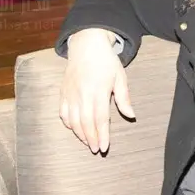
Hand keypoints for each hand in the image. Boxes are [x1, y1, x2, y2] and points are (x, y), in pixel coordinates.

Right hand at [60, 28, 134, 152]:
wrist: (86, 45)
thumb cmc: (106, 61)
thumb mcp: (120, 77)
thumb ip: (124, 98)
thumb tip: (131, 115)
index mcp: (98, 90)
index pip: (100, 118)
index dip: (102, 135)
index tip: (104, 147)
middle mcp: (82, 94)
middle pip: (85, 122)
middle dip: (90, 138)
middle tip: (95, 150)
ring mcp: (70, 93)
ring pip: (72, 120)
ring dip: (79, 134)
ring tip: (87, 143)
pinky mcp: (63, 91)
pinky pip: (62, 112)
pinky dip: (68, 123)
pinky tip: (74, 128)